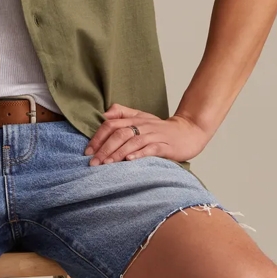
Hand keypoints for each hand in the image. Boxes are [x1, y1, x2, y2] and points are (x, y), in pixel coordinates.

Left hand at [84, 104, 207, 165]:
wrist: (189, 131)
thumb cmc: (161, 128)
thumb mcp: (141, 117)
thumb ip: (122, 113)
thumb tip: (103, 115)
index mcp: (134, 119)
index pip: (111, 124)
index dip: (97, 137)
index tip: (87, 152)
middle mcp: (143, 126)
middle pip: (119, 133)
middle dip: (104, 148)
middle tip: (93, 162)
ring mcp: (154, 135)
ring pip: (132, 141)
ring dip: (117, 153)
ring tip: (106, 164)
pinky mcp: (165, 146)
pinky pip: (150, 148)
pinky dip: (139, 154)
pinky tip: (129, 160)